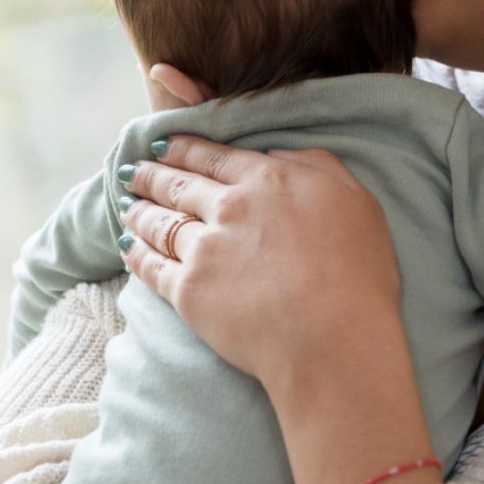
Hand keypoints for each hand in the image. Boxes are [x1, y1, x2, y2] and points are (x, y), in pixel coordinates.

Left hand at [119, 141, 398, 385]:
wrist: (332, 338)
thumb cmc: (357, 270)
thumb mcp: (358, 199)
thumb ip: (319, 165)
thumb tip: (278, 153)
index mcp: (270, 179)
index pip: (215, 156)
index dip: (186, 148)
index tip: (166, 145)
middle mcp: (229, 207)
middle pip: (179, 184)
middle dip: (152, 174)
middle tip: (133, 170)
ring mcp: (204, 249)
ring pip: (160, 222)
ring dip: (139, 210)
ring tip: (125, 205)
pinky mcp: (187, 292)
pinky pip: (151, 266)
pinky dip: (135, 253)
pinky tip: (126, 247)